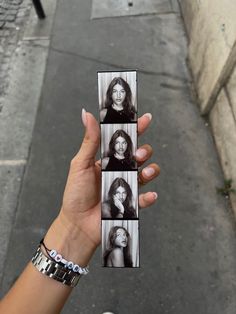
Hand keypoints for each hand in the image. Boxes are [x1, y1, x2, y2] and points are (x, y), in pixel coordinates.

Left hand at [46, 109, 159, 264]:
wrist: (77, 223)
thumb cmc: (76, 193)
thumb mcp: (80, 164)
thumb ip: (89, 141)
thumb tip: (87, 115)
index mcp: (108, 159)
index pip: (124, 141)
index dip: (136, 129)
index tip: (145, 119)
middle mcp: (119, 171)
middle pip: (140, 155)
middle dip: (144, 151)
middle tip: (138, 154)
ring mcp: (126, 186)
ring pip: (146, 173)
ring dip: (150, 170)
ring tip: (144, 173)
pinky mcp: (130, 203)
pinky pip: (144, 198)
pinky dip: (149, 196)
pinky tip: (149, 194)